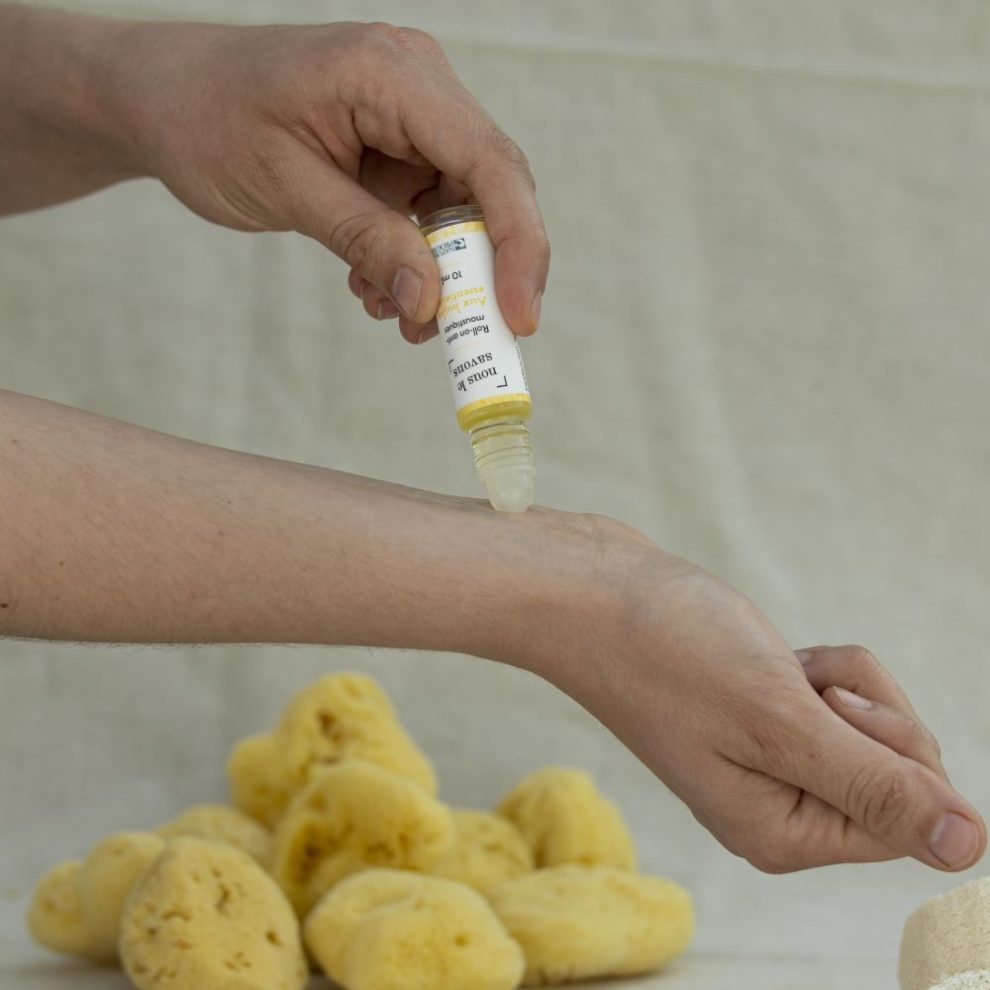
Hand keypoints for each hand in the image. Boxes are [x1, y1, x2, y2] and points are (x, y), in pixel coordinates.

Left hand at [113, 20, 548, 341]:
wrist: (164, 98)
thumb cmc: (207, 121)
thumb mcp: (287, 187)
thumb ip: (366, 241)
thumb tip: (432, 304)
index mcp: (389, 73)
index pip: (488, 161)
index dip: (518, 245)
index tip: (518, 318)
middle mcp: (416, 84)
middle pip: (491, 186)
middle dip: (482, 271)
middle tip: (462, 336)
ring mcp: (410, 114)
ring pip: (463, 208)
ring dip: (442, 274)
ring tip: (396, 317)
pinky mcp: (398, 144)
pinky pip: (429, 211)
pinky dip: (413, 259)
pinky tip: (375, 288)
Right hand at [534, 517, 985, 872]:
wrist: (588, 592)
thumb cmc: (668, 652)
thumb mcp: (782, 721)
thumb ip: (878, 787)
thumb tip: (970, 848)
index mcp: (779, 832)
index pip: (905, 817)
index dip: (890, 749)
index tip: (827, 706)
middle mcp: (777, 806)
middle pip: (895, 769)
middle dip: (865, 707)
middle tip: (796, 681)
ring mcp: (767, 758)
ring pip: (870, 725)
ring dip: (840, 681)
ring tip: (774, 662)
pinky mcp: (760, 714)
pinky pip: (834, 698)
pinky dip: (818, 669)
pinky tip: (768, 655)